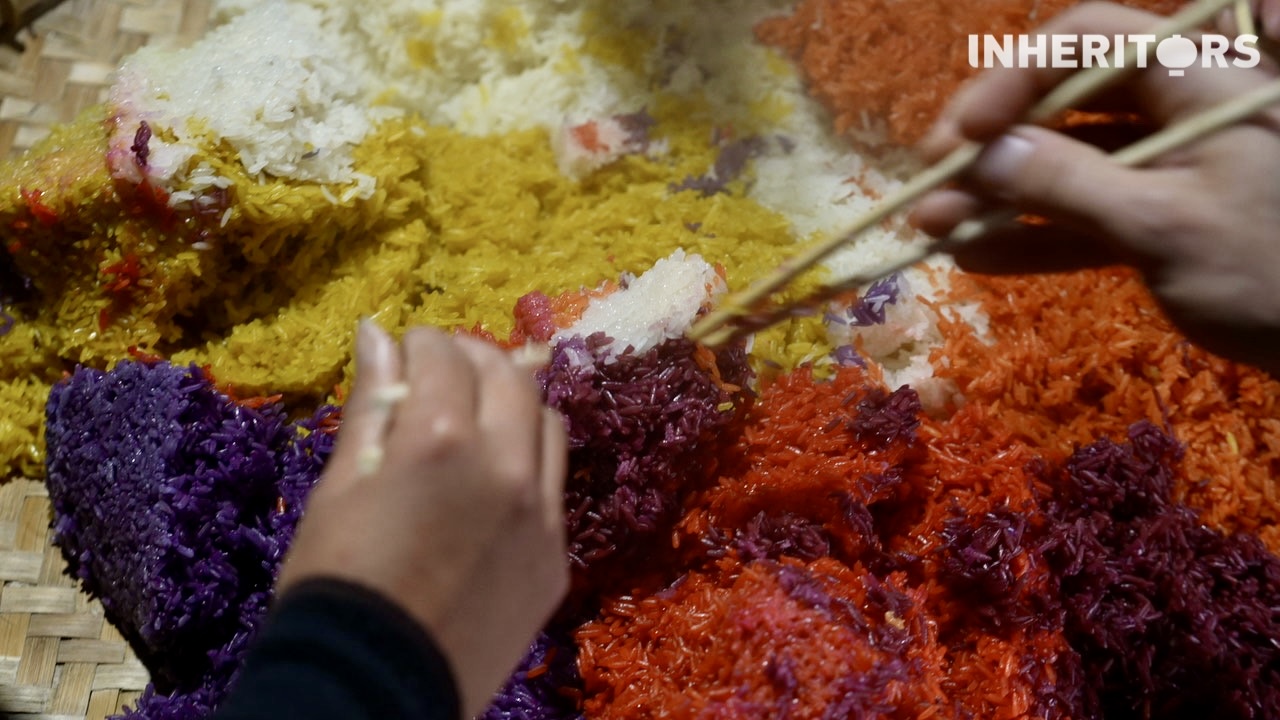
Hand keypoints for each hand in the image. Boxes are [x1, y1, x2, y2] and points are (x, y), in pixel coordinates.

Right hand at [279, 322, 568, 717]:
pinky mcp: (556, 558)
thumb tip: (377, 332)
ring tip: (475, 416)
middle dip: (473, 360)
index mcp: (441, 441)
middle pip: (509, 378)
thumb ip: (372, 404)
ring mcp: (541, 515)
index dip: (420, 344)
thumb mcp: (339, 486)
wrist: (374, 686)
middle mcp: (505, 466)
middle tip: (442, 371)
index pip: (445, 356)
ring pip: (547, 424)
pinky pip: (554, 486)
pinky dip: (528, 462)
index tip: (404, 352)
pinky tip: (494, 477)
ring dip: (513, 403)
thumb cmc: (335, 581)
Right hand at [911, 2, 1279, 372]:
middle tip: (928, 183)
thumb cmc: (1271, 269)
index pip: (1087, 43)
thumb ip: (1069, 183)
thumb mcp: (1163, 225)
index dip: (1014, 77)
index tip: (961, 134)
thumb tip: (984, 153)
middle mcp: (1175, 112)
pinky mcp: (1161, 222)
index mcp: (1194, 82)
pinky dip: (1035, 235)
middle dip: (991, 145)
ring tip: (932, 228)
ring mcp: (1166, 169)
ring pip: (1066, 164)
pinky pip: (1086, 216)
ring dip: (999, 196)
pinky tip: (976, 257)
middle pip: (1063, 105)